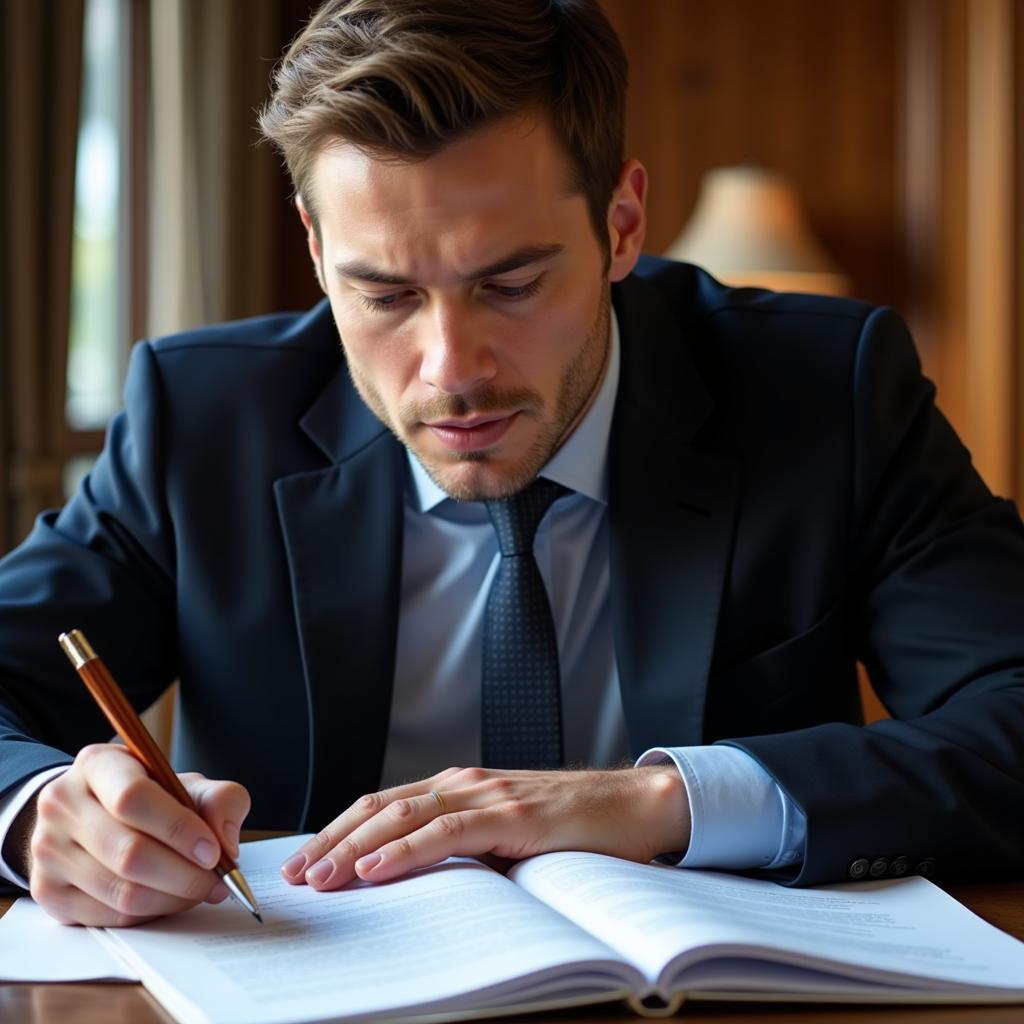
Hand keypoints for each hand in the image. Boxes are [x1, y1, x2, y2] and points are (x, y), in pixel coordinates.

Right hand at [17, 743, 250, 925]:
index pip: (133, 798)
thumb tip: (225, 842)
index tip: (213, 850)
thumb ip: (220, 800)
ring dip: (173, 898)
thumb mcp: (186, 784)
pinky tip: (169, 899)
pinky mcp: (48, 892)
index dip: (178, 828)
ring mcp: (48, 850)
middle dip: (185, 875)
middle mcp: (62, 803)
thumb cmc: (149, 798)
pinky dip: (150, 914)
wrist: (93, 816)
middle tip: (218, 881)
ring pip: (121, 892)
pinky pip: (109, 916)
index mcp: (97, 764)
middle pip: (128, 853)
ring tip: (200, 890)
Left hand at [281, 765, 689, 890]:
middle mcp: (466, 782)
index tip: (304, 862)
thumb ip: (464, 845)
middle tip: (294, 875)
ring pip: (405, 816)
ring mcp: (489, 795)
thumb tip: (413, 880)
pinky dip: (406, 850)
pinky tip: (375, 869)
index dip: (338, 831)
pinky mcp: (514, 816)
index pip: (383, 806)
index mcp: (460, 786)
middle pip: (381, 807)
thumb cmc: (572, 827)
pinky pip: (448, 832)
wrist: (635, 806)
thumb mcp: (505, 835)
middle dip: (332, 841)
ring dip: (355, 847)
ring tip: (321, 877)